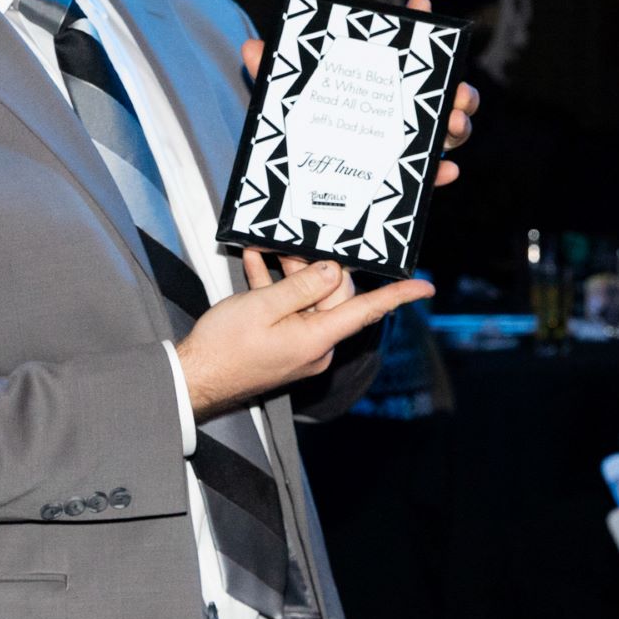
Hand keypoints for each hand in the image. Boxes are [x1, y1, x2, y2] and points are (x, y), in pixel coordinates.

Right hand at [177, 258, 433, 418]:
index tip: (425, 287)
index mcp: (317, 338)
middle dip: (317, 266)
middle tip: (295, 240)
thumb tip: (333, 271)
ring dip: (290, 274)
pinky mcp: (281, 346)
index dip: (397, 296)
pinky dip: (274, 289)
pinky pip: (287, 312)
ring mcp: (298, 348)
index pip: (366, 312)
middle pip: (331, 298)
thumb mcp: (263, 307)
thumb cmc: (225, 346)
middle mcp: (315, 346)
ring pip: (307, 301)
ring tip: (268, 247)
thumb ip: (301, 286)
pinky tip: (257, 264)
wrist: (193, 378)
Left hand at [239, 0, 480, 189]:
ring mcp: (407, 142)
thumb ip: (275, 74)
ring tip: (454, 123)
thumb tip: (249, 47)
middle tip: (458, 92)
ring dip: (459, 127)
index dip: (416, 22)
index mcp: (380, 82)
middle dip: (461, 89)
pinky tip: (445, 173)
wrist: (294, 173)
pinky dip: (439, 175)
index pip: (404, 48)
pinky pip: (428, 177)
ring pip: (448, 133)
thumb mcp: (288, 97)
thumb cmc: (302, 124)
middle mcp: (402, 109)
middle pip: (444, 94)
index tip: (419, 2)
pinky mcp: (403, 176)